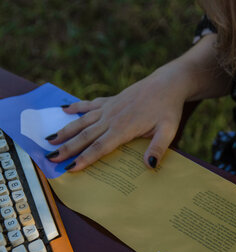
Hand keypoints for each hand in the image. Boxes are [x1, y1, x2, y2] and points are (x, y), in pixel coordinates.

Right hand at [46, 66, 186, 170]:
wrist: (168, 84)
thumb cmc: (168, 109)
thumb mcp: (169, 131)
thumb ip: (158, 148)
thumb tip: (149, 165)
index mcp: (124, 128)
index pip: (100, 147)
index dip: (85, 158)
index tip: (71, 168)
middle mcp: (112, 118)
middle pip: (86, 136)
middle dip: (68, 148)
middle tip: (51, 158)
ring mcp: (109, 108)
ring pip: (82, 121)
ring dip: (66, 131)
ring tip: (50, 140)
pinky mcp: (110, 100)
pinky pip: (89, 105)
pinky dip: (76, 107)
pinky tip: (63, 110)